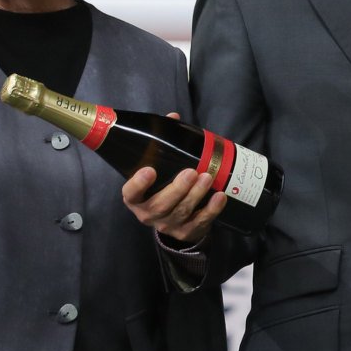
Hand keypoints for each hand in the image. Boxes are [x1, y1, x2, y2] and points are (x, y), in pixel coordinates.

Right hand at [120, 117, 229, 243]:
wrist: (173, 219)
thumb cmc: (163, 187)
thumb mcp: (159, 168)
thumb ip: (164, 144)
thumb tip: (174, 118)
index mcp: (136, 198)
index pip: (131, 193)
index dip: (138, 184)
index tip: (149, 170)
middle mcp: (148, 213)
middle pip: (160, 205)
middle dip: (177, 188)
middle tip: (191, 172)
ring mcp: (167, 225)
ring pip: (181, 212)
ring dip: (196, 194)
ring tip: (207, 177)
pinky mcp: (186, 232)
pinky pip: (200, 222)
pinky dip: (211, 209)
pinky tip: (220, 196)